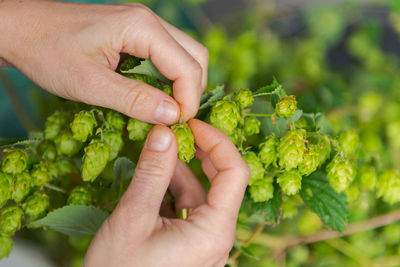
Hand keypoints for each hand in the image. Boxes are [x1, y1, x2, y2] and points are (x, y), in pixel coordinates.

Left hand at [0, 0, 207, 122]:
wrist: (21, 30)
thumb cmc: (48, 53)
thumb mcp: (90, 84)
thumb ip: (134, 100)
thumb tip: (172, 115)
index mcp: (141, 27)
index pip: (187, 66)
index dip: (188, 101)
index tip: (176, 126)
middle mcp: (149, 21)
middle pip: (195, 56)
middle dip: (192, 91)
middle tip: (175, 118)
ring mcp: (144, 24)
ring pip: (185, 54)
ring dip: (183, 84)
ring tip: (166, 109)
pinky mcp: (136, 32)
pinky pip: (168, 54)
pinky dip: (170, 77)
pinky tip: (154, 94)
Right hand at [83, 119, 249, 266]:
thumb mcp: (133, 218)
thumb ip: (152, 172)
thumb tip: (164, 131)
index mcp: (214, 231)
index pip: (235, 173)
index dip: (217, 141)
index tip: (191, 124)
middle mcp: (217, 236)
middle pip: (223, 181)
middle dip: (202, 151)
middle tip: (178, 130)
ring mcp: (205, 240)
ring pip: (202, 192)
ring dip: (182, 169)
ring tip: (159, 149)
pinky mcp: (191, 243)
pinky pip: (189, 207)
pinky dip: (174, 188)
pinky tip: (156, 175)